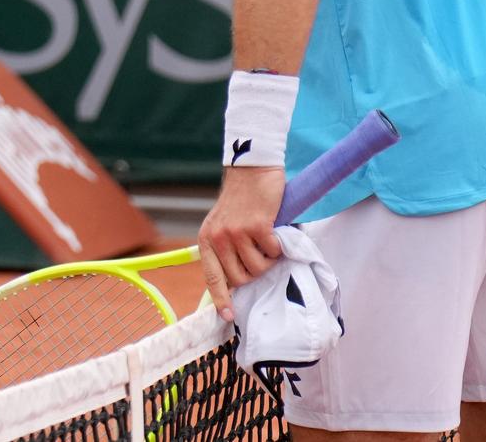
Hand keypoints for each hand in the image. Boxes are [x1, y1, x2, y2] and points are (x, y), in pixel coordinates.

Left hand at [197, 164, 285, 322]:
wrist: (251, 170)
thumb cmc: (241, 200)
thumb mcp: (222, 224)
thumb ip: (226, 249)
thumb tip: (237, 280)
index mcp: (207, 239)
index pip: (212, 277)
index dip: (220, 299)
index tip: (228, 316)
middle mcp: (218, 238)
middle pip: (240, 278)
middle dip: (254, 272)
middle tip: (260, 255)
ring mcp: (236, 232)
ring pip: (258, 268)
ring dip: (268, 259)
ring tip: (265, 240)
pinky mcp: (256, 226)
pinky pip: (273, 252)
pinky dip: (278, 246)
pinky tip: (273, 230)